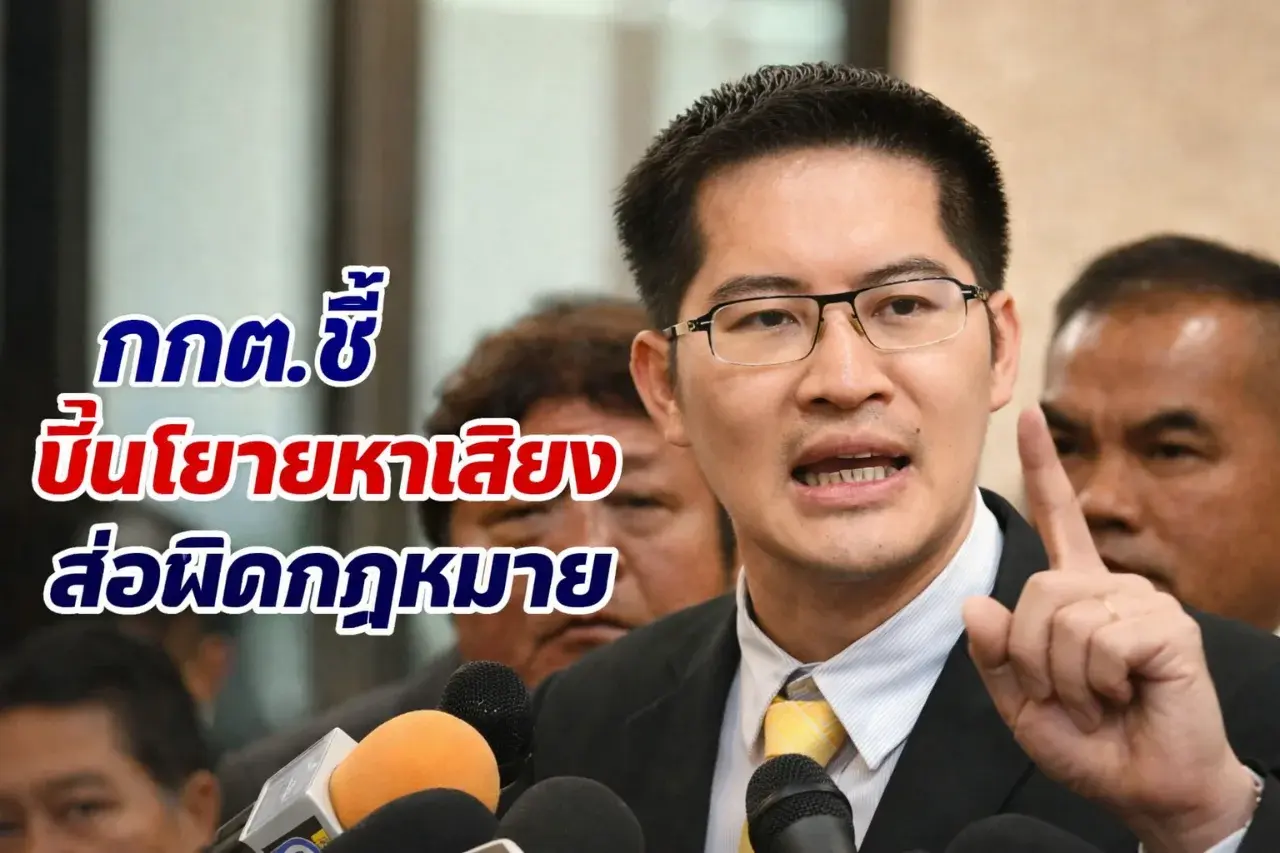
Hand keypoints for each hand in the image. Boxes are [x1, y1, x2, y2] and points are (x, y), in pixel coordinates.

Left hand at [963, 407, 1257, 852]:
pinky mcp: (1167, 627)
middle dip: (1033, 659)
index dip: (1043, 468)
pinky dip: (1096, 682)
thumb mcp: (1021, 703)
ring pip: (1063, 618)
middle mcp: (1112, 587)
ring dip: (1066, 678)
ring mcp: (1143, 603)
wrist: (1148, 789)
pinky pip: (1099, 639)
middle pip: (1035, 592)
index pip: (1058, 519)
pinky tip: (1125, 695)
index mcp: (1077, 595)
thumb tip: (975, 603)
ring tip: (1101, 699)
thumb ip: (994, 655)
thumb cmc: (1091, 743)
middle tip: (1071, 696)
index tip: (1029, 417)